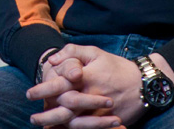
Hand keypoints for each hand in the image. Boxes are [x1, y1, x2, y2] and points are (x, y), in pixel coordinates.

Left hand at [27, 45, 146, 127]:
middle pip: (64, 110)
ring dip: (57, 126)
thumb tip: (52, 61)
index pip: (59, 85)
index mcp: (86, 79)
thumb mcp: (94, 53)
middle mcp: (92, 97)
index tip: (29, 93)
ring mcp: (100, 112)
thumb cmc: (116, 66)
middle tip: (33, 118)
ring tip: (43, 128)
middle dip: (46, 115)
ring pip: (75, 123)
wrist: (144, 83)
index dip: (42, 90)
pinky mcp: (107, 121)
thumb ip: (72, 53)